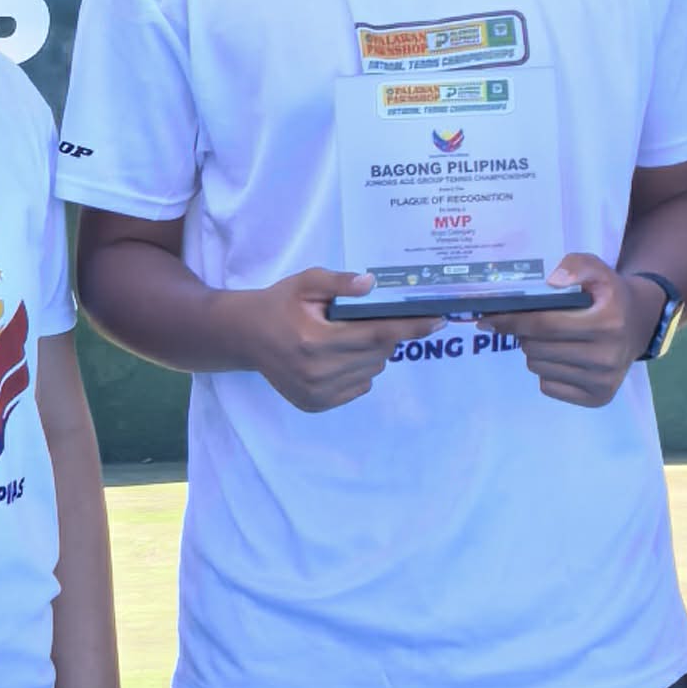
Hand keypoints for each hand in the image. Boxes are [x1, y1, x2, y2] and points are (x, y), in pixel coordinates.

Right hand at [227, 269, 439, 411]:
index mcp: (315, 340)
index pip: (377, 333)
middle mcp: (317, 372)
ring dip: (375, 352)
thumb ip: (339, 283)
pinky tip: (342, 354)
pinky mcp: (316, 404)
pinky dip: (361, 369)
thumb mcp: (307, 282)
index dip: (412, 327)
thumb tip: (372, 284)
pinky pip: (360, 386)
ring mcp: (316, 393)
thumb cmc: (281, 304)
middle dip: (389, 333)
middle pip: (379, 352)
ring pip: (373, 370)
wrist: (247, 336)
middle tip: (377, 317)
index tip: (439, 320)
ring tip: (351, 335)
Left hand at [492, 254, 652, 408]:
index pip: (544, 325)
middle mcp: (606, 357)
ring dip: (534, 351)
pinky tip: (562, 357)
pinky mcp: (597, 399)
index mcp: (607, 323)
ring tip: (549, 338)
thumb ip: (577, 264)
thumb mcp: (599, 270)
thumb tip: (551, 281)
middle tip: (529, 323)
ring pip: (538, 368)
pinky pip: (548, 386)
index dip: (512, 320)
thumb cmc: (611, 296)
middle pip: (536, 348)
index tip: (489, 318)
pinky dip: (546, 370)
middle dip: (524, 333)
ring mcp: (602, 382)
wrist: (640, 326)